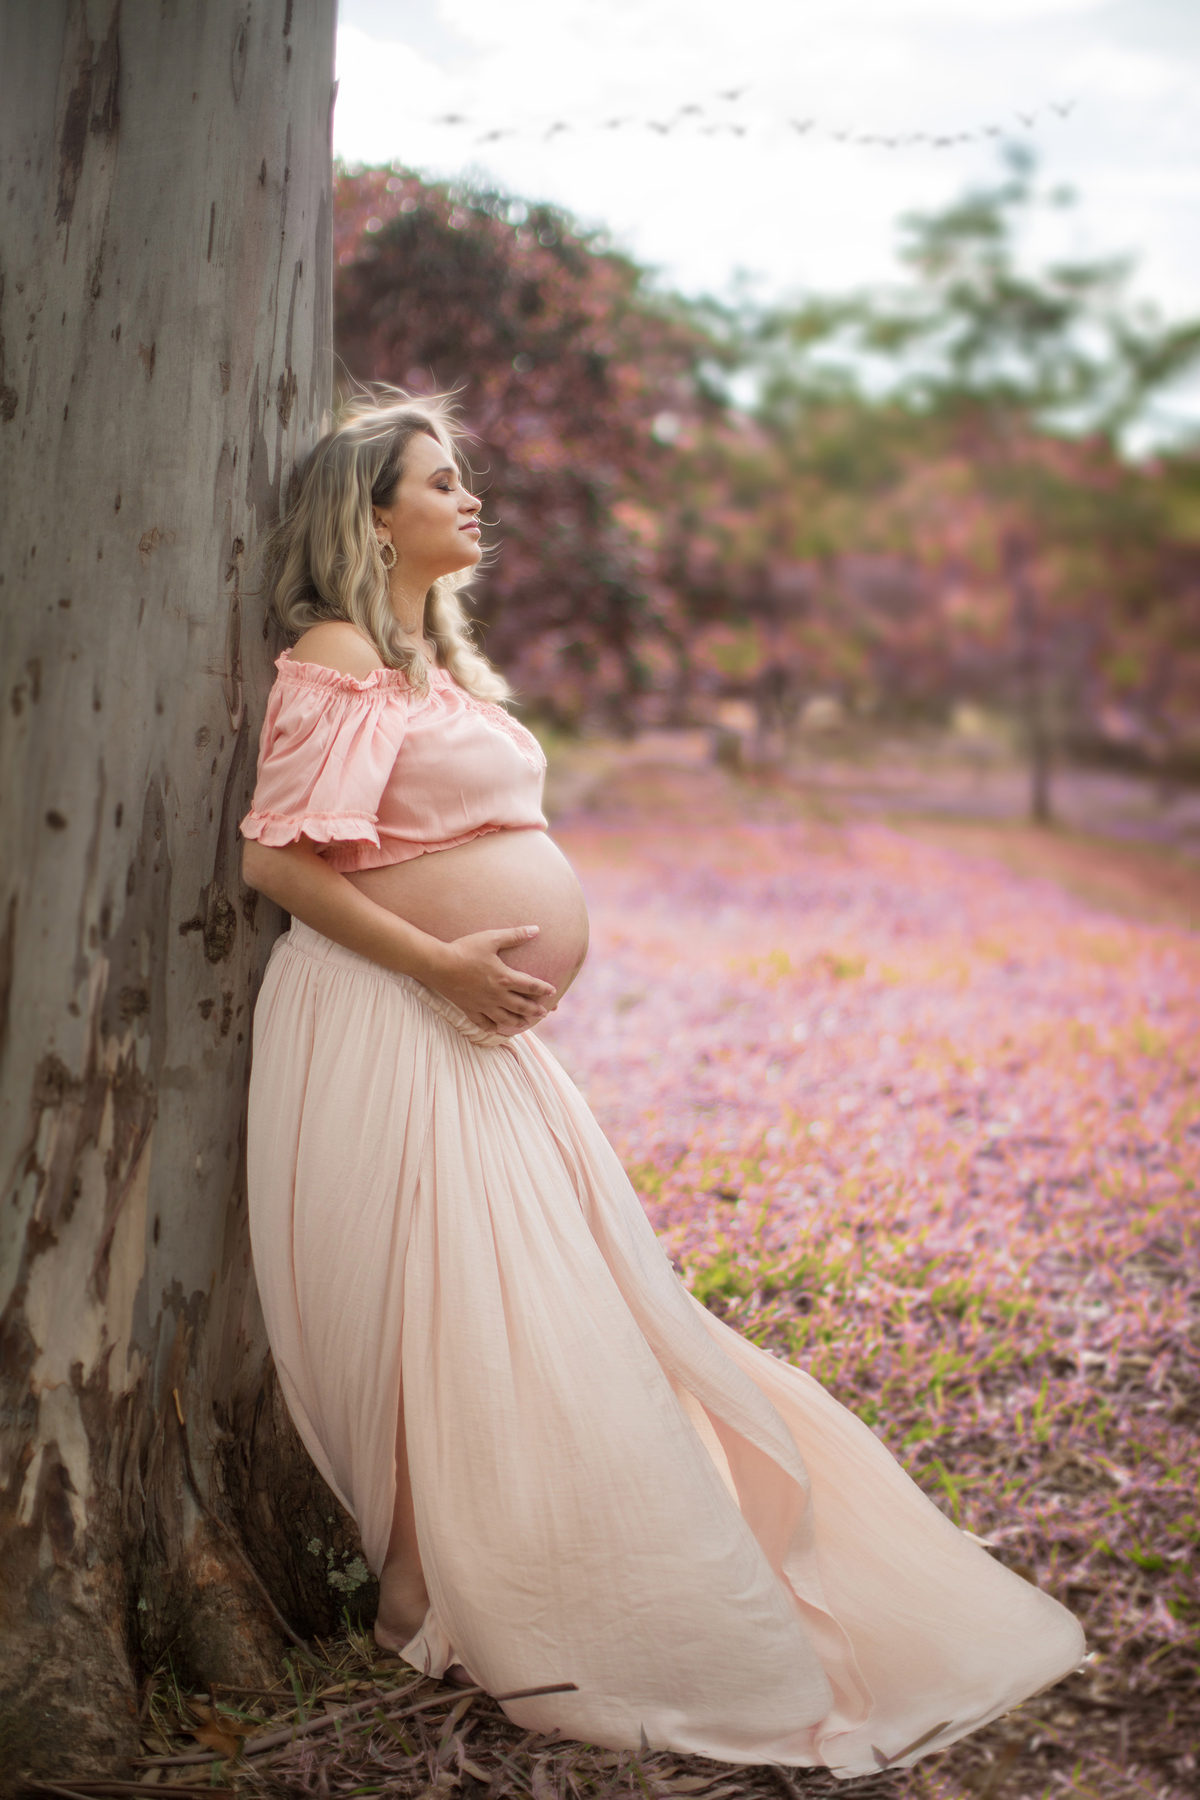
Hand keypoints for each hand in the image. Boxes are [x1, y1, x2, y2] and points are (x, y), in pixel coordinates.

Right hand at [426, 927, 556, 1036]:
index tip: (552, 992)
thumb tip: (536, 929)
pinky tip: (495, 1029)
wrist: (438, 965)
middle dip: (535, 1010)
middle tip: (544, 1013)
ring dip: (518, 1022)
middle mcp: (497, 995)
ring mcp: (483, 1005)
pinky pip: (483, 1023)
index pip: (530, 986)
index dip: (543, 989)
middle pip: (521, 1006)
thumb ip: (514, 935)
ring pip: (505, 1019)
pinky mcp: (469, 1009)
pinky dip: (492, 1028)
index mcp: (504, 978)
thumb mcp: (491, 938)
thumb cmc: (465, 949)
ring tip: (525, 1024)